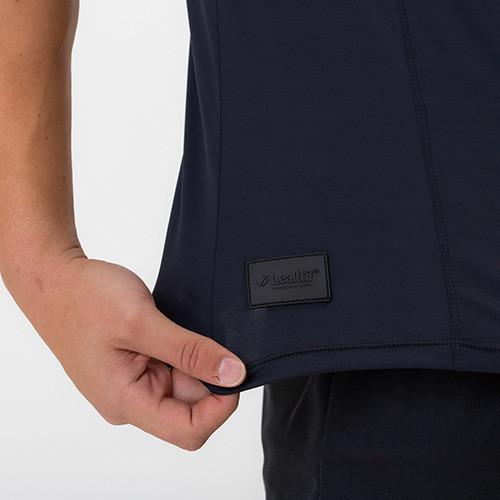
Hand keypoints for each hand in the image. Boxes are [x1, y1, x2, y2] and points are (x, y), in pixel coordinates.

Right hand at [4, 249, 246, 450]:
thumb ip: (190, 351)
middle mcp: (131, 400)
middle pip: (191, 406)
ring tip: (187, 327)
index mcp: (126, 402)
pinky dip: (185, 350)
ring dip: (196, 359)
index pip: (189, 430)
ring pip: (184, 384)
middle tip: (213, 338)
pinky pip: (172, 367)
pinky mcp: (135, 366)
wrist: (55, 280)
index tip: (235, 370)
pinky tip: (180, 328)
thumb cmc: (84, 299)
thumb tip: (232, 373)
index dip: (221, 406)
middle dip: (210, 376)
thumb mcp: (142, 323)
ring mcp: (133, 383)